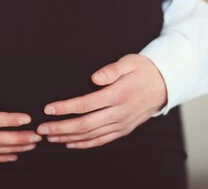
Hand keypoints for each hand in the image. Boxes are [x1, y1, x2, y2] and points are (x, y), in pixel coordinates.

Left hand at [35, 54, 167, 148]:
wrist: (164, 84)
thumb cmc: (143, 70)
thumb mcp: (129, 62)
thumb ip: (111, 69)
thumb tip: (94, 78)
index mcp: (117, 95)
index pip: (85, 104)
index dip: (65, 108)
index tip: (48, 109)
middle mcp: (119, 113)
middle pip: (85, 124)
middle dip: (61, 127)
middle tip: (42, 129)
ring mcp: (121, 124)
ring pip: (91, 135)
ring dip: (68, 137)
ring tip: (50, 137)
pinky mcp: (123, 130)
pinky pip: (101, 140)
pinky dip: (84, 144)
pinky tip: (70, 143)